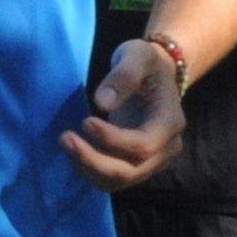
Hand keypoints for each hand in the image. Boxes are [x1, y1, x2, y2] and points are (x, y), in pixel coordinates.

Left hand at [63, 37, 187, 188]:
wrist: (155, 74)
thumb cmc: (146, 62)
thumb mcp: (137, 56)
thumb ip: (123, 75)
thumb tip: (102, 102)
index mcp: (171, 123)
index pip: (143, 145)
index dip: (113, 139)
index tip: (85, 121)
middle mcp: (167, 149)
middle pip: (131, 171)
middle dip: (94, 160)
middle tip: (65, 138)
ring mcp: (153, 161)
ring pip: (119, 180)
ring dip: (88, 168)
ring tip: (66, 142)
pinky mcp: (137, 165)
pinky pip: (112, 179)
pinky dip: (90, 171)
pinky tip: (75, 150)